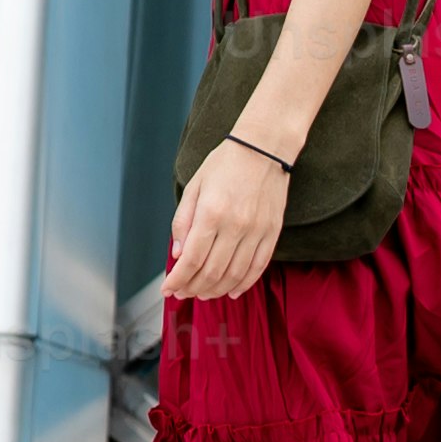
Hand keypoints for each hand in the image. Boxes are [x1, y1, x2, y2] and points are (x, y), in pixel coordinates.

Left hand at [169, 137, 291, 307]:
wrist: (264, 147)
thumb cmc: (224, 164)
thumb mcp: (194, 186)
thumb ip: (183, 222)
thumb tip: (178, 255)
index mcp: (211, 213)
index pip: (192, 260)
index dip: (177, 280)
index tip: (168, 289)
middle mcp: (235, 226)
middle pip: (211, 272)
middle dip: (193, 288)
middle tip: (183, 292)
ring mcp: (256, 231)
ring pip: (234, 275)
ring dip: (216, 290)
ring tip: (203, 294)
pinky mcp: (272, 232)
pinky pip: (258, 267)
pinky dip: (244, 284)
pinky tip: (232, 291)